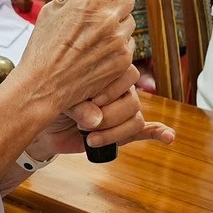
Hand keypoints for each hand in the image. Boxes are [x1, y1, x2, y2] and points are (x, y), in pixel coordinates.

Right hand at [14, 0, 135, 114]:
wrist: (44, 85)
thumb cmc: (43, 48)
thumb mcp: (52, 10)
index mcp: (88, 0)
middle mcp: (107, 18)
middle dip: (116, 2)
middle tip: (101, 12)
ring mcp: (118, 40)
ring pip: (129, 22)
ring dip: (117, 25)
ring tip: (96, 37)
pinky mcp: (123, 60)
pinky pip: (129, 44)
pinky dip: (118, 46)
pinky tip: (99, 53)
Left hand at [30, 65, 174, 156]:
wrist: (45, 125)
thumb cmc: (52, 103)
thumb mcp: (60, 100)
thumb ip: (78, 106)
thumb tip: (95, 119)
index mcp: (107, 73)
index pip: (127, 74)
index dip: (111, 90)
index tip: (90, 100)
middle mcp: (119, 90)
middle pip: (132, 100)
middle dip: (109, 115)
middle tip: (85, 123)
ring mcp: (123, 110)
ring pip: (134, 118)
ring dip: (113, 132)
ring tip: (90, 138)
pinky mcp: (123, 130)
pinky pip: (145, 129)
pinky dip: (158, 133)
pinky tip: (168, 136)